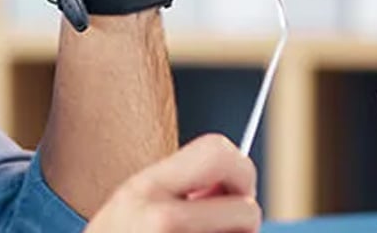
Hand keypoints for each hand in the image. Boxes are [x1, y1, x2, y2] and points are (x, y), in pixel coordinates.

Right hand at [84, 134, 261, 232]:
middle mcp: (160, 220)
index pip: (218, 151)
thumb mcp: (130, 206)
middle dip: (245, 218)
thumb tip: (235, 184)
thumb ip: (176, 188)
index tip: (232, 190)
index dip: (239, 170)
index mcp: (144, 188)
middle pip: (246, 208)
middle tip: (227, 226)